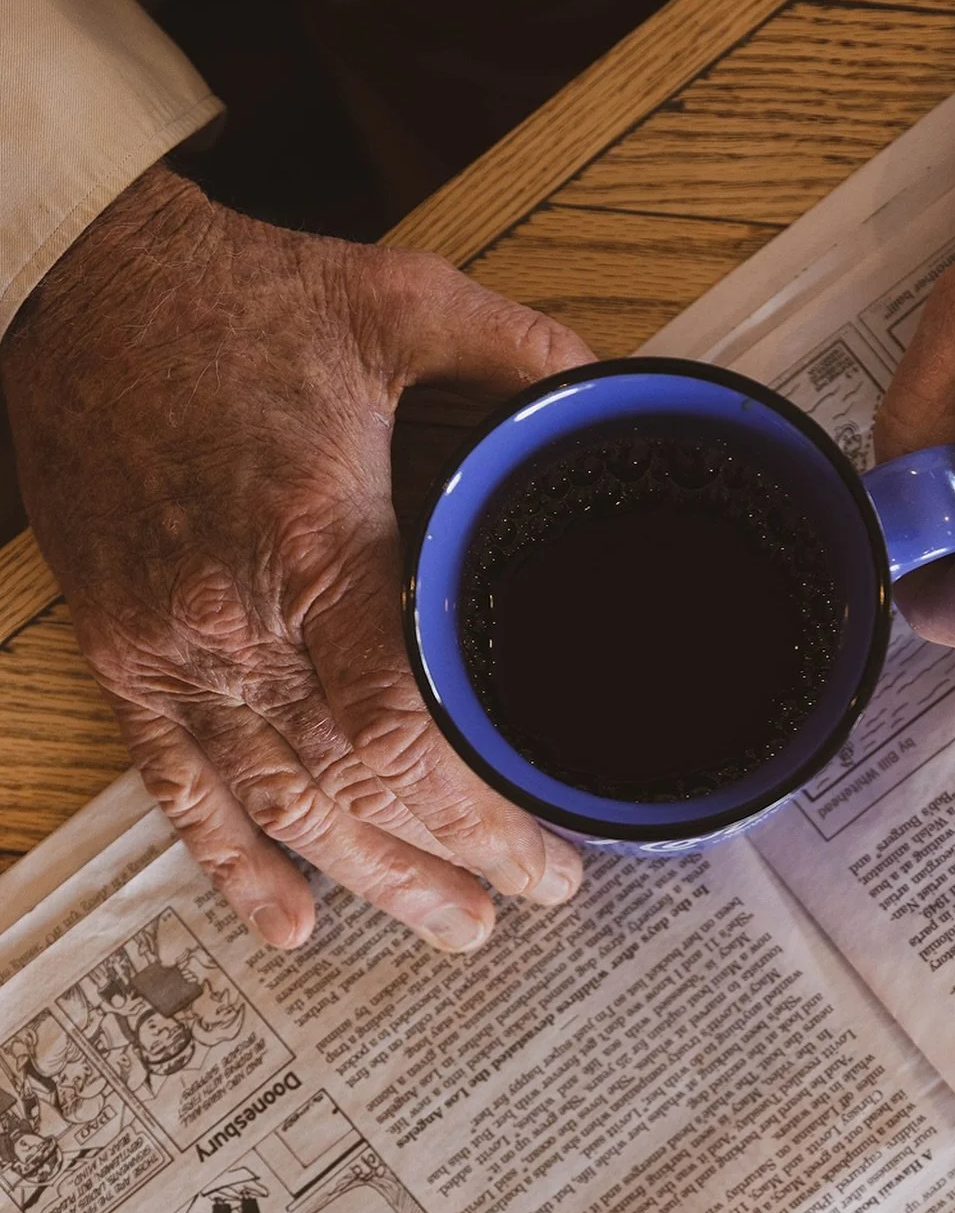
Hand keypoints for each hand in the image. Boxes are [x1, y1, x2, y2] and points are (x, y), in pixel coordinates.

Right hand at [1, 164, 593, 949]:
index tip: (546, 857)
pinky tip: (286, 921)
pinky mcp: (121, 652)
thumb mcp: (401, 300)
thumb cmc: (242, 299)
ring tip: (443, 927)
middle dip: (442, 865)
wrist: (83, 285)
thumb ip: (517, 355)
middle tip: (517, 906)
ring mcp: (170, 648)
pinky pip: (173, 783)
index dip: (478, 819)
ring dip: (363, 880)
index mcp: (315, 548)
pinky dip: (229, 860)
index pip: (404, 734)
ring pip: (274, 806)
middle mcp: (236, 622)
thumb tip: (613, 394)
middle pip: (350, 791)